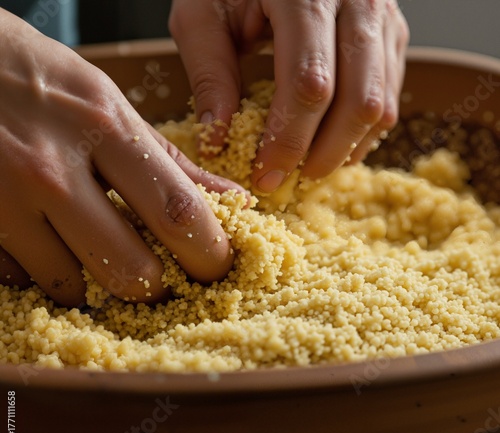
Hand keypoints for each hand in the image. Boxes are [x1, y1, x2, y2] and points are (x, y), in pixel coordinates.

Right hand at [0, 8, 243, 307]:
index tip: (218, 266)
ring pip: (72, 286)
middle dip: (155, 288)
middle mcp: (53, 169)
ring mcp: (5, 200)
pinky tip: (48, 245)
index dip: (210, 252)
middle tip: (159, 280)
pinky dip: (43, 273)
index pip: (178, 211)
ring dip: (94, 283)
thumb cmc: (37, 79)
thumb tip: (233, 198)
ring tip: (95, 254)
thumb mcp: (109, 104)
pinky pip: (21, 279)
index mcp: (105, 128)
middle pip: (131, 270)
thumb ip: (171, 161)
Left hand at [169, 0, 408, 191]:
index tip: (265, 175)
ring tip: (309, 166)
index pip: (309, 84)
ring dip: (344, 148)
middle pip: (356, 101)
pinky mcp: (392, 33)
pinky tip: (331, 143)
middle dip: (322, 155)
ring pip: (379, 104)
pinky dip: (361, 131)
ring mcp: (383, 16)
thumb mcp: (202, 15)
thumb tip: (220, 139)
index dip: (288, 140)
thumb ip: (210, 74)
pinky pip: (389, 96)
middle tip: (290, 180)